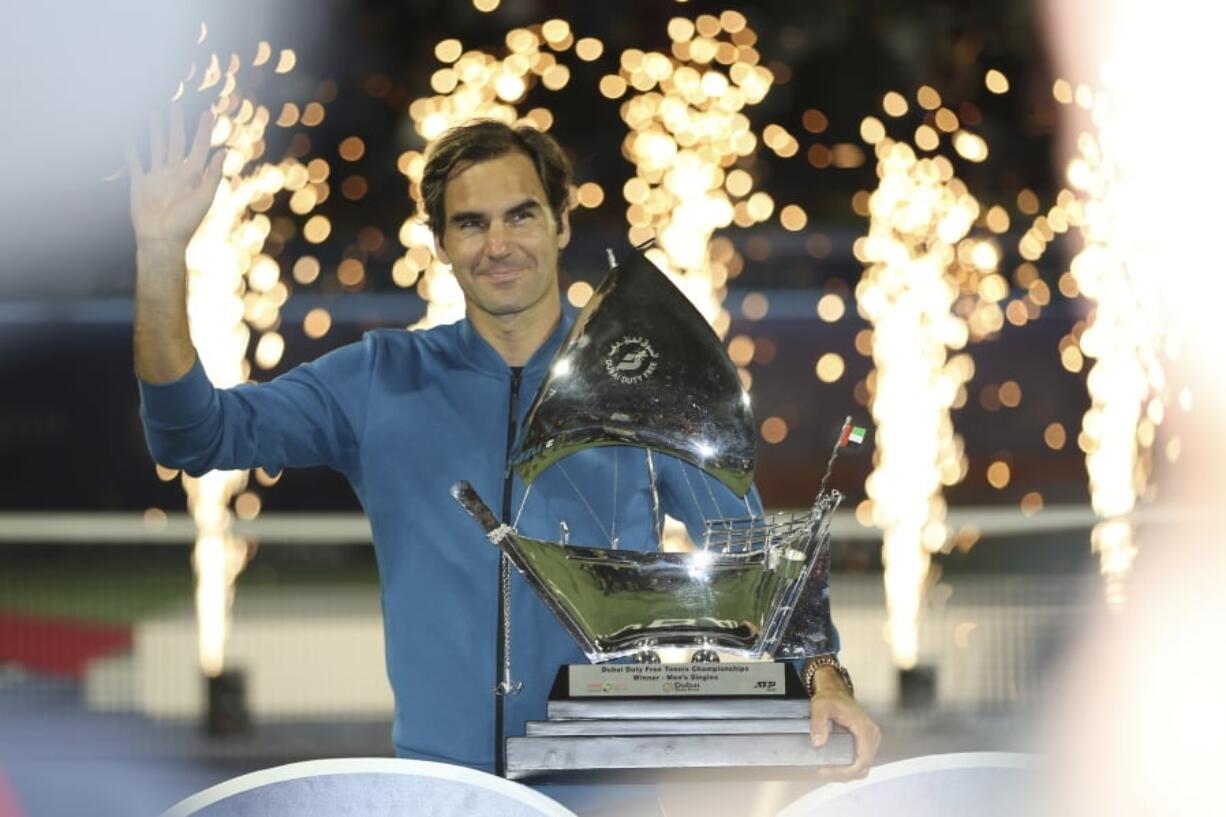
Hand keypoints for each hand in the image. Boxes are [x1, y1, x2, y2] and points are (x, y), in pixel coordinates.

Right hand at [127, 103, 224, 247]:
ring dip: (155, 130)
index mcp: (192, 175)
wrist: (161, 239)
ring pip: (155, 146)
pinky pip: (134, 160)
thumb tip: (223, 152)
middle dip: (176, 123)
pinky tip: (127, 133)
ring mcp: (157, 176)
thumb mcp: (204, 198)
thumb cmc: (186, 223)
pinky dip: (130, 147)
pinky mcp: (140, 183)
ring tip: (153, 112)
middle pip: (175, 141)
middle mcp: (175, 172)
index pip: (199, 146)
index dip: (204, 130)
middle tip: (175, 104)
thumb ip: (212, 175)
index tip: (208, 113)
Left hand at [809, 666, 881, 780]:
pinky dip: (850, 767)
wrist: (835, 691)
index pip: (863, 759)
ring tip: (827, 770)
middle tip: (824, 772)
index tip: (829, 771)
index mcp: (864, 728)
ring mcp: (871, 739)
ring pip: (863, 766)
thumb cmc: (830, 697)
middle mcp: (872, 735)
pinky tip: (835, 766)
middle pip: (864, 766)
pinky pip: (861, 761)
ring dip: (847, 772)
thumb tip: (818, 742)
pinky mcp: (866, 742)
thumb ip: (818, 723)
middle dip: (844, 774)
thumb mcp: (820, 706)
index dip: (847, 771)